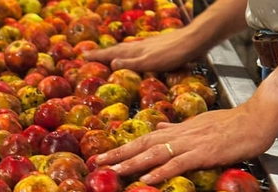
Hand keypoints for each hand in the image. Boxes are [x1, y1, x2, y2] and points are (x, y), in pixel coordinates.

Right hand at [82, 30, 198, 72]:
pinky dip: (128, 53)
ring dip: (114, 52)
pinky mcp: (157, 47)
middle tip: (89, 56)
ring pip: (125, 49)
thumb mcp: (150, 62)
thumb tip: (111, 63)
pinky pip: (135, 50)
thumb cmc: (174, 53)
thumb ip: (131, 63)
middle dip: (102, 54)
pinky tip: (133, 55)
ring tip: (106, 55)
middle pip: (116, 50)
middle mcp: (139, 46)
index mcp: (135, 51)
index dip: (97, 56)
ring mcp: (148, 46)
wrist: (194, 40)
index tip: (83, 57)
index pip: (111, 54)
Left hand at [96, 104, 276, 183]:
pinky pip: (177, 164)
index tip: (104, 156)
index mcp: (177, 130)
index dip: (122, 148)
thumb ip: (177, 129)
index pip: (143, 139)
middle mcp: (178, 136)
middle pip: (141, 145)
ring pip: (154, 154)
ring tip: (112, 172)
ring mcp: (190, 144)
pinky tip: (146, 180)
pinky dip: (160, 172)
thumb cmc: (231, 123)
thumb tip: (158, 130)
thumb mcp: (199, 123)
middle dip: (117, 155)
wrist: (257, 118)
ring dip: (131, 163)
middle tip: (96, 163)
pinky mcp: (203, 153)